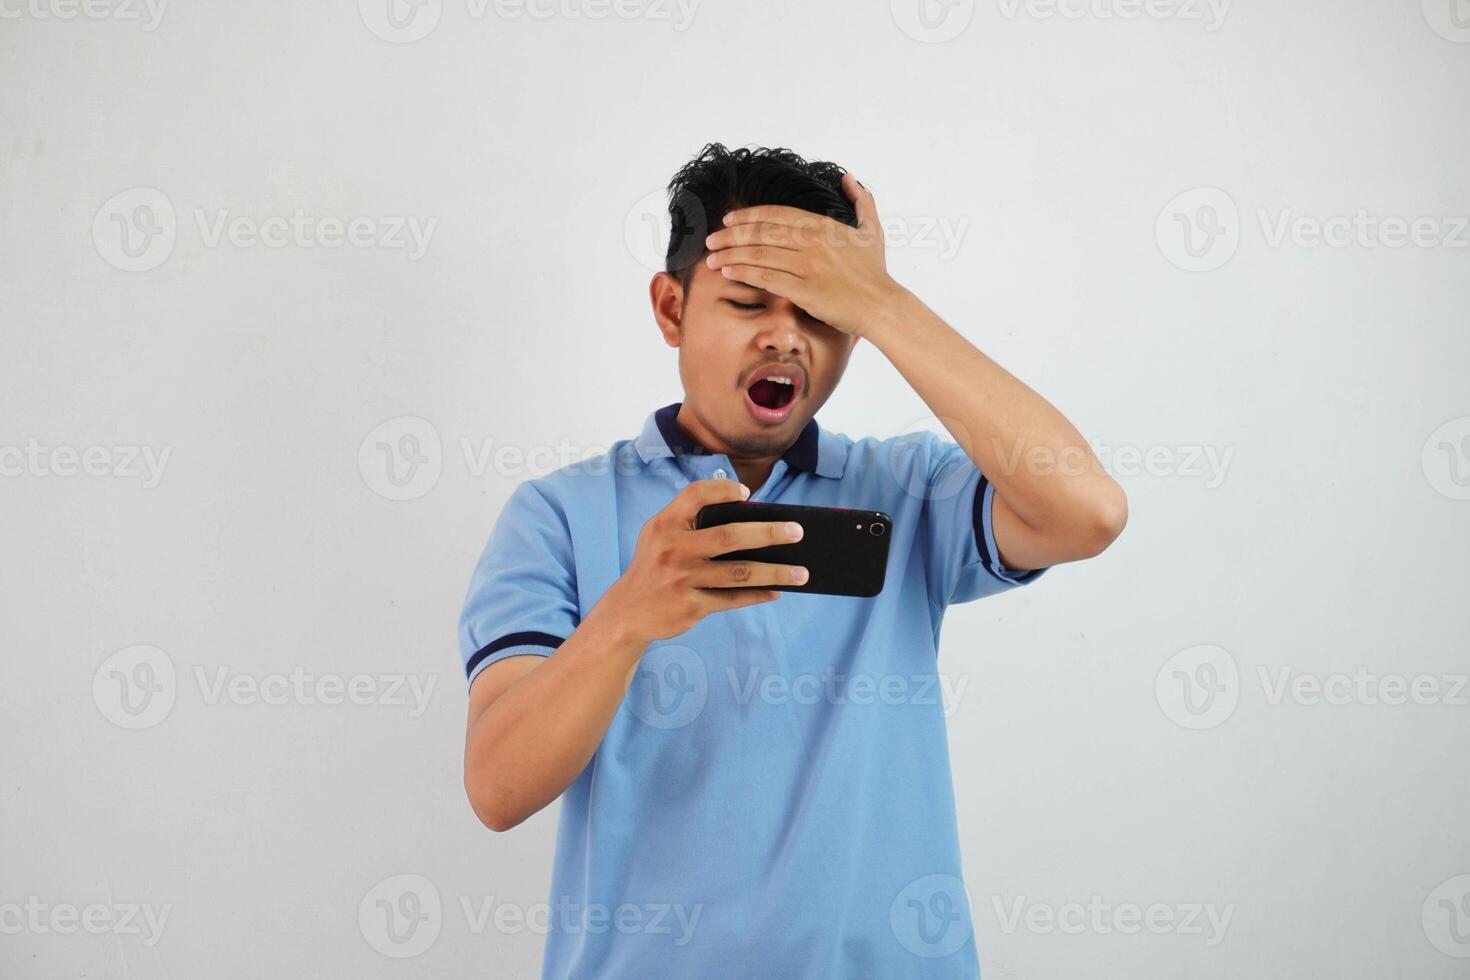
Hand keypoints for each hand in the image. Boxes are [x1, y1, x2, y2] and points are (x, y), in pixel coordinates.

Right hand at [600, 479, 809, 643]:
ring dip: (775, 572)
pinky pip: (732, 598)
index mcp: (665, 524)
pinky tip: (777, 591)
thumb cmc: (655, 565)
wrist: (628, 610)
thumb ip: (690, 521)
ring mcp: (681, 579)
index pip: (695, 496)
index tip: (748, 494)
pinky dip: (758, 595)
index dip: (723, 491)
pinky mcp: (690, 606)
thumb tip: (749, 516)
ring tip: (802, 572)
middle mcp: (672, 549)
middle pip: (729, 536)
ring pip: (739, 573)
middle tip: (797, 532)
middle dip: (768, 533)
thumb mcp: (660, 534)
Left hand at [702, 172, 905, 337]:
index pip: (777, 214)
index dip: (749, 215)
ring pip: (760, 254)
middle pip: (762, 233)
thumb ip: (861, 200)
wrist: (881, 305)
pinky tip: (728, 271)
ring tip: (712, 259)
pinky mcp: (805, 291)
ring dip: (731, 254)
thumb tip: (849, 178)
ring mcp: (809, 266)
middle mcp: (813, 242)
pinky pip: (767, 278)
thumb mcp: (872, 229)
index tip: (728, 218)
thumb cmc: (875, 271)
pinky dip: (744, 272)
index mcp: (823, 226)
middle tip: (710, 239)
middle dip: (731, 235)